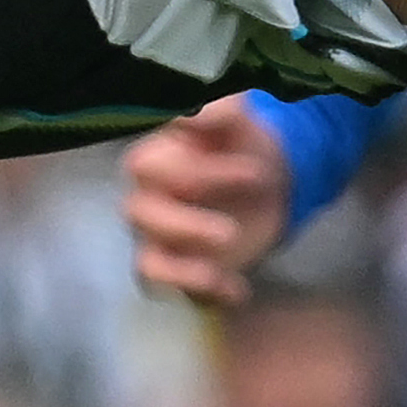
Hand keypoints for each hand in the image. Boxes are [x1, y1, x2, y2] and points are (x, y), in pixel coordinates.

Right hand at [122, 98, 290, 307]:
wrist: (269, 184)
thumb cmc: (242, 147)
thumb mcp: (238, 121)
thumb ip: (218, 112)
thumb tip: (191, 113)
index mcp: (153, 158)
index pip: (147, 168)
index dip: (194, 173)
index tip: (253, 171)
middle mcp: (146, 199)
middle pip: (137, 215)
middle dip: (185, 225)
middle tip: (231, 232)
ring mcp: (158, 240)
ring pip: (147, 261)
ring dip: (185, 270)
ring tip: (224, 274)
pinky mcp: (177, 272)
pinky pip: (174, 293)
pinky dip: (202, 294)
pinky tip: (237, 289)